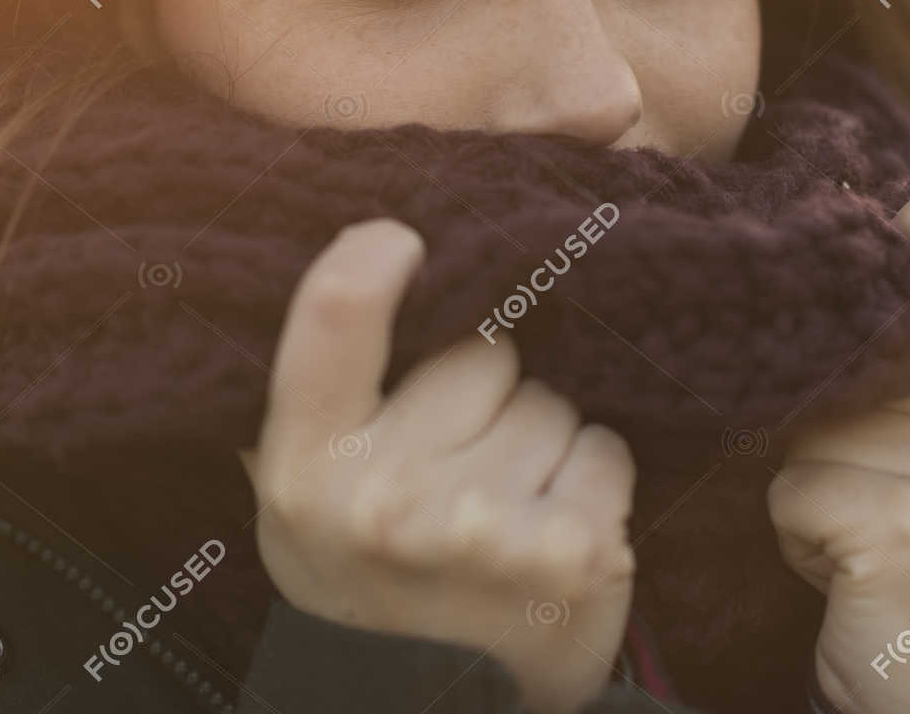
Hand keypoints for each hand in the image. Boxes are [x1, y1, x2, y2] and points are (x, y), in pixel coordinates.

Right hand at [242, 218, 637, 713]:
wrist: (417, 707)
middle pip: (484, 352)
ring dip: (542, 439)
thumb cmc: (368, 572)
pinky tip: (551, 531)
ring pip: (553, 402)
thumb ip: (326, 386)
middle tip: (461, 456)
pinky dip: (591, 481)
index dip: (376, 254)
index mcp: (307, 466)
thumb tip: (374, 249)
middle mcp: (388, 498)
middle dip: (487, 388)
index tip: (405, 243)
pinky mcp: (572, 553)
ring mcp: (485, 527)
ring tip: (503, 506)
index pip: (337, 311)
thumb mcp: (304, 487)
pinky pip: (605, 450)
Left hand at [767, 195, 909, 713]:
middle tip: (886, 487)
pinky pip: (793, 486)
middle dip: (842, 407)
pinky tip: (850, 575)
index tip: (896, 231)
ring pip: (817, 419)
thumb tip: (852, 256)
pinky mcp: (907, 532)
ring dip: (812, 476)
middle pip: (871, 341)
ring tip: (869, 538)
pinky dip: (796, 531)